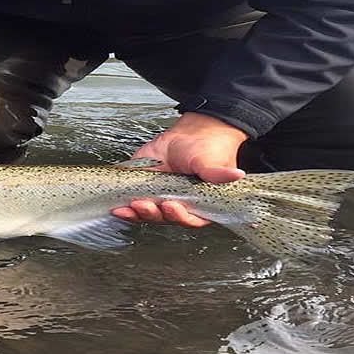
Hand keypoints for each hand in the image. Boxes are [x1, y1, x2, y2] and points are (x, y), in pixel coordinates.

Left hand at [111, 112, 247, 227]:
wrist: (190, 134)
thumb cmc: (206, 148)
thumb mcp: (211, 160)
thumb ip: (218, 172)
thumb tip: (236, 175)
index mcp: (199, 206)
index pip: (190, 220)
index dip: (180, 217)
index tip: (172, 206)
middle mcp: (180, 206)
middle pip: (165, 219)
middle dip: (154, 214)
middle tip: (145, 204)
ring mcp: (160, 199)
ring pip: (147, 214)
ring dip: (137, 213)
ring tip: (129, 207)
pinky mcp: (144, 190)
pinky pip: (133, 203)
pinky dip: (125, 206)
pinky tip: (117, 207)